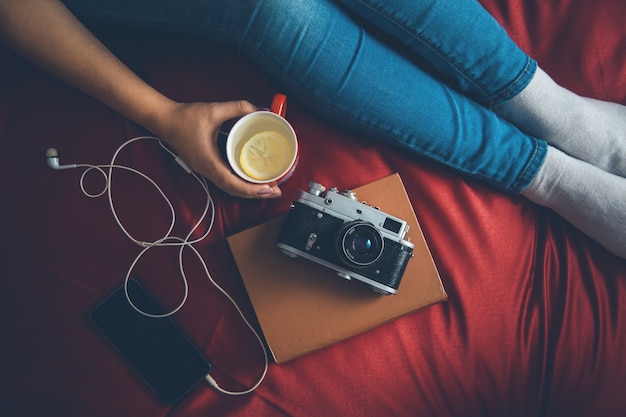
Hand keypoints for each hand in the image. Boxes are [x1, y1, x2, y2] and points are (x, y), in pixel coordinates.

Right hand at [152, 100, 281, 198]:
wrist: (164, 120)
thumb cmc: (185, 117)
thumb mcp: (214, 110)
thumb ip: (238, 108)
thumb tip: (260, 109)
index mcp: (209, 161)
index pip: (233, 184)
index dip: (252, 189)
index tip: (269, 188)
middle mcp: (207, 170)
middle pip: (234, 191)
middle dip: (256, 194)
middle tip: (276, 191)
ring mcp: (205, 170)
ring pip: (229, 188)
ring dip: (248, 191)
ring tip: (268, 189)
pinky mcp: (204, 167)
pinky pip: (224, 181)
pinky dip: (239, 184)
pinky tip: (250, 180)